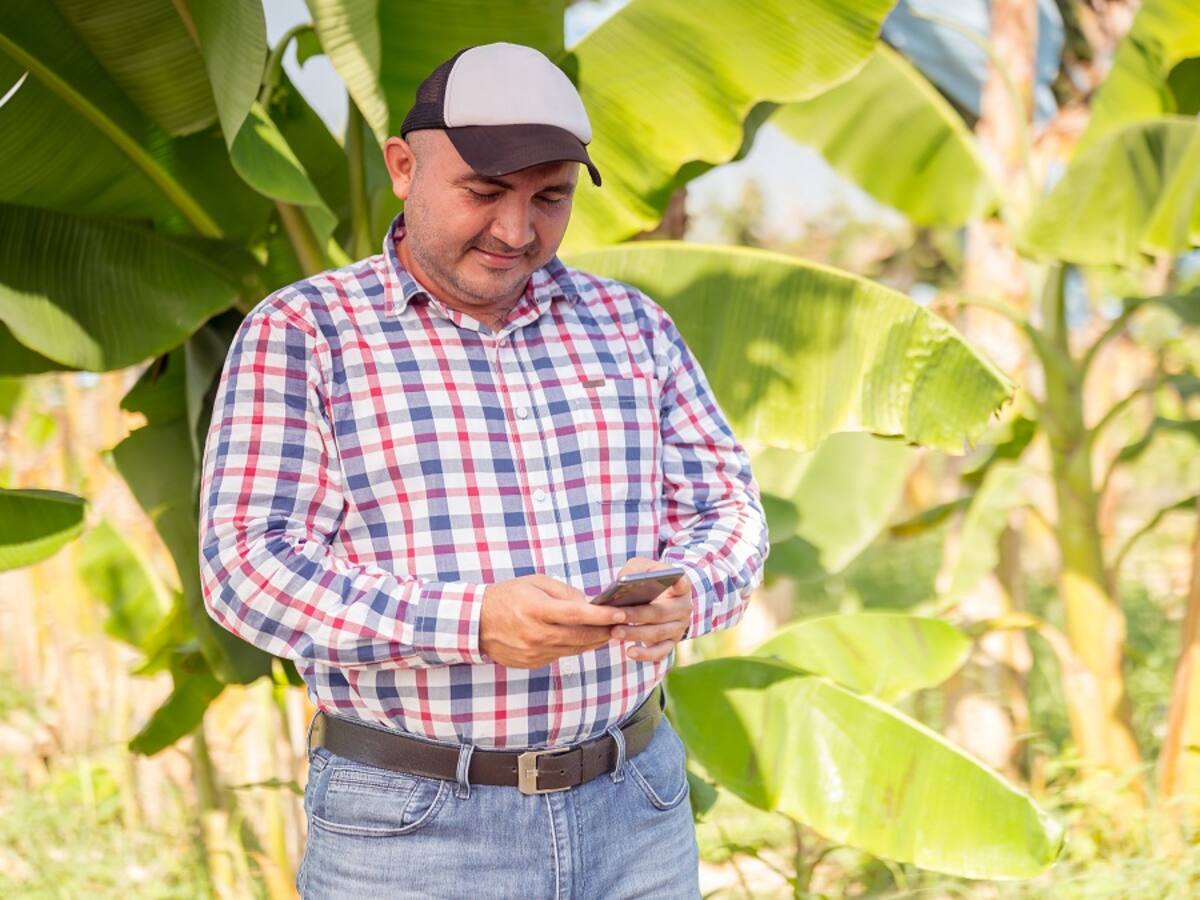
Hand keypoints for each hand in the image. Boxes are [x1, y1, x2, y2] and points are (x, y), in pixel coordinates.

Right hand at [480, 574, 627, 668]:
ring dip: (593, 641)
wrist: (475, 623)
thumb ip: (564, 592)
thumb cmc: (507, 596)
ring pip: (574, 649)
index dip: (601, 616)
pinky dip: (574, 647)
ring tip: (607, 631)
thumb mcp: (535, 583)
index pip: (576, 614)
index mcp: (536, 610)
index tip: (621, 613)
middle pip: (580, 636)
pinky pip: (561, 655)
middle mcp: (536, 634)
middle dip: (604, 631)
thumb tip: (589, 604)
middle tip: (622, 624)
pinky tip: (583, 639)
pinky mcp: (533, 663)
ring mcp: (534, 652)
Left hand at [608, 557, 692, 662]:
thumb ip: (635, 570)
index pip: (682, 582)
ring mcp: (679, 627)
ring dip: (635, 633)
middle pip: (660, 612)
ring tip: (615, 632)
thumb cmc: (649, 581)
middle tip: (617, 615)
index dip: (679, 582)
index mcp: (680, 587)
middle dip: (637, 615)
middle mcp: (683, 608)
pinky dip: (646, 654)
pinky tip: (629, 652)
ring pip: (658, 633)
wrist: (660, 600)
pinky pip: (660, 652)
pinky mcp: (671, 642)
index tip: (676, 579)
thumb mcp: (643, 568)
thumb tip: (622, 581)